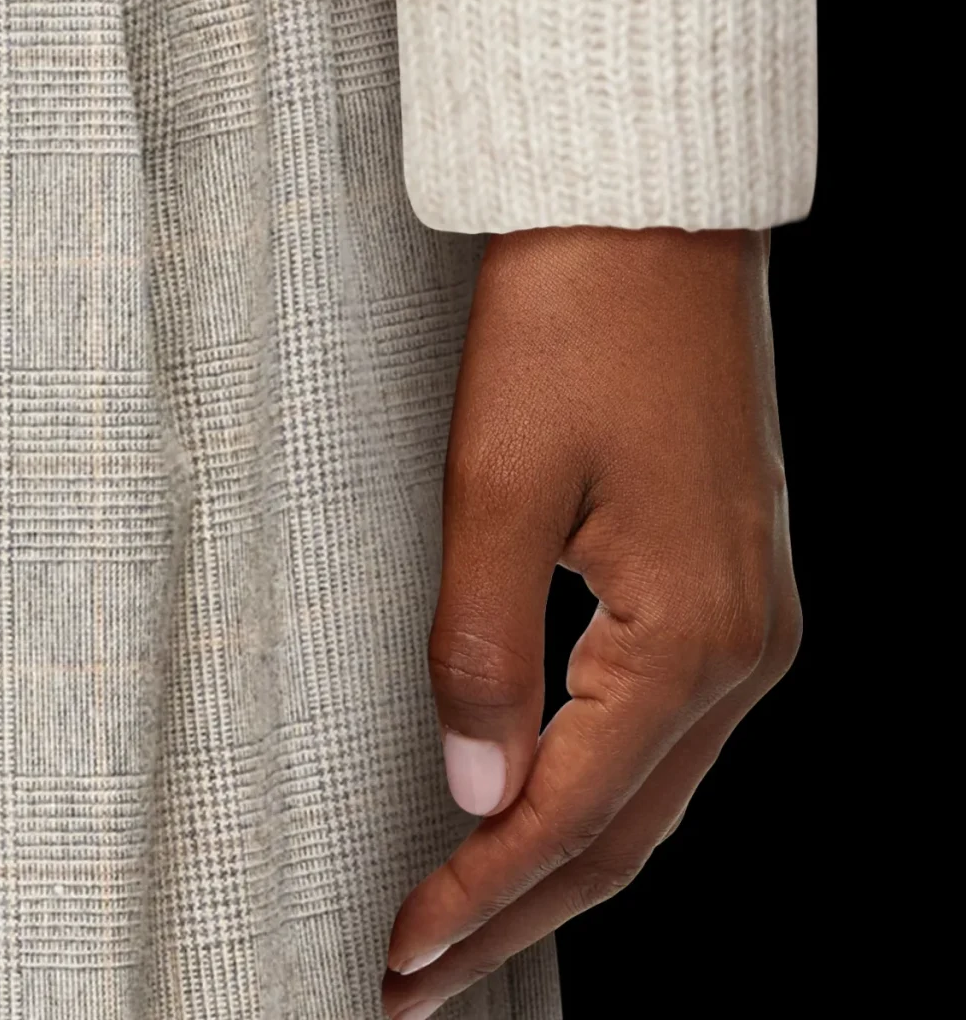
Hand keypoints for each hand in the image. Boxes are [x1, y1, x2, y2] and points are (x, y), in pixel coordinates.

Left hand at [382, 225, 800, 1012]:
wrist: (648, 205)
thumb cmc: (573, 319)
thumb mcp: (498, 482)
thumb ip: (481, 646)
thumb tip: (470, 788)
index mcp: (695, 637)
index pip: (572, 814)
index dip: (478, 898)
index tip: (394, 957)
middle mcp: (747, 647)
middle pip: (626, 830)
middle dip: (518, 915)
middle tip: (413, 982)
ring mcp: (751, 614)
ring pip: (652, 788)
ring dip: (558, 861)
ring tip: (461, 926)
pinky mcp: (729, 575)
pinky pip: (664, 725)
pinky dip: (596, 788)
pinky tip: (536, 805)